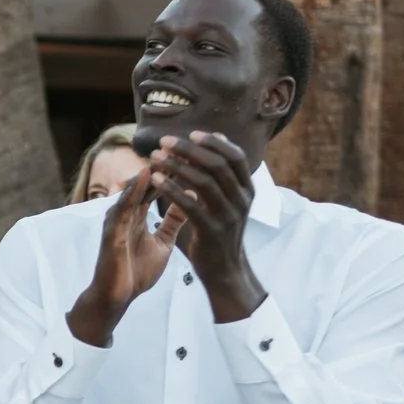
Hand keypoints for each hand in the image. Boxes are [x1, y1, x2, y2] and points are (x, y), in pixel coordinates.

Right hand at [68, 168, 181, 344]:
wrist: (116, 298)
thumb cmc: (135, 272)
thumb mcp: (162, 242)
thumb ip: (172, 222)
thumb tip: (189, 201)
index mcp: (138, 213)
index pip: (159, 183)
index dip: (176, 168)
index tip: (195, 154)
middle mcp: (126, 211)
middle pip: (147, 179)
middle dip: (165, 162)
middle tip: (184, 143)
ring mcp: (117, 219)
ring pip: (134, 187)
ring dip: (150, 169)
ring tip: (166, 151)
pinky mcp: (111, 231)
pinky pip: (123, 205)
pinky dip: (134, 189)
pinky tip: (146, 176)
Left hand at [149, 132, 265, 320]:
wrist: (225, 271)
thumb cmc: (219, 232)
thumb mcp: (225, 202)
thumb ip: (219, 177)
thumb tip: (211, 143)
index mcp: (247, 190)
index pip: (236, 156)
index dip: (215, 142)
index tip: (192, 133)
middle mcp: (242, 200)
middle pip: (217, 164)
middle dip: (189, 149)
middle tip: (164, 142)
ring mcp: (229, 215)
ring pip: (204, 181)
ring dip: (176, 166)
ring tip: (155, 158)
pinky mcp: (212, 231)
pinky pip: (190, 205)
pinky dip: (172, 189)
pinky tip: (155, 180)